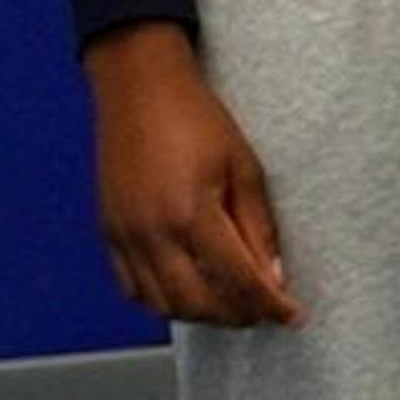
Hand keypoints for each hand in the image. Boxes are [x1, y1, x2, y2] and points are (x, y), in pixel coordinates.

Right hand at [83, 22, 304, 329]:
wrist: (137, 84)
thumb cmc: (192, 115)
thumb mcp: (243, 166)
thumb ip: (258, 227)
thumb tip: (273, 276)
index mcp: (191, 213)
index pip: (239, 281)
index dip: (271, 306)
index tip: (291, 314)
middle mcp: (153, 231)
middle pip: (199, 304)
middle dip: (236, 315)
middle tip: (261, 310)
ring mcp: (125, 234)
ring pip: (162, 305)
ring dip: (199, 313)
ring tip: (226, 301)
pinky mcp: (109, 229)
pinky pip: (131, 287)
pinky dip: (160, 300)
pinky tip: (184, 287)